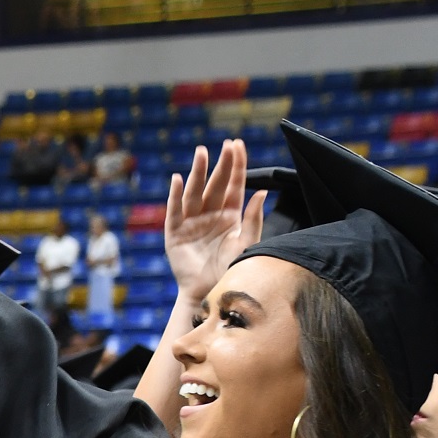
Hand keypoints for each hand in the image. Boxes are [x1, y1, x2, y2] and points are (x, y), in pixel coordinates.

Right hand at [164, 140, 264, 309]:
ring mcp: (192, 222)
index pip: (234, 185)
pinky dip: (175, 195)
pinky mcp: (175, 233)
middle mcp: (210, 214)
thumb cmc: (230, 269)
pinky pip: (175, 210)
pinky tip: (179, 179)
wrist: (209, 291)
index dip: (236, 166)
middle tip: (225, 145)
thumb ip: (253, 219)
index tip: (237, 146)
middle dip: (220, 164)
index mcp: (229, 215)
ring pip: (195, 191)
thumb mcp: (246, 243)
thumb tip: (262, 192)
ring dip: (198, 172)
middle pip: (215, 184)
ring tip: (201, 153)